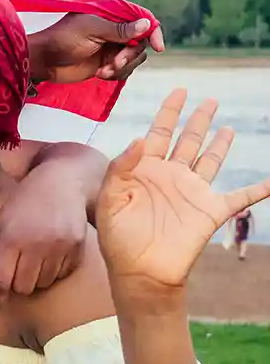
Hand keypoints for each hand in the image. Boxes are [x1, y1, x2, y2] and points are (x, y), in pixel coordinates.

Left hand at [0, 165, 88, 311]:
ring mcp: (60, 247)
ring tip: (35, 255)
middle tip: (17, 266)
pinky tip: (52, 251)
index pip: (1, 281)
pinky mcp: (78, 248)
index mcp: (10, 239)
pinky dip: (54, 270)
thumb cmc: (23, 207)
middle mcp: (36, 244)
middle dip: (17, 283)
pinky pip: (62, 275)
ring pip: (44, 284)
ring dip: (36, 277)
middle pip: (23, 288)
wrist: (61, 184)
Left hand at [29, 12, 163, 83]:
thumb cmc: (62, 40)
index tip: (158, 47)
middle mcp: (115, 30)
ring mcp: (111, 48)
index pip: (142, 19)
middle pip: (141, 42)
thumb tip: (147, 25)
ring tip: (103, 71)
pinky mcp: (106, 64)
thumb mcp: (91, 31)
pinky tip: (100, 75)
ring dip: (122, 67)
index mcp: (111, 15)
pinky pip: (124, 70)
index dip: (153, 32)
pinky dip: (116, 74)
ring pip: (135, 58)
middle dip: (130, 55)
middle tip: (114, 63)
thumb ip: (119, 30)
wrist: (43, 62)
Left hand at [97, 89, 269, 292]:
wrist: (140, 272)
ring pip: (211, 160)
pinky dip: (260, 188)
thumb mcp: (109, 201)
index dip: (169, 112)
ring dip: (220, 144)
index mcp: (145, 171)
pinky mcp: (211, 210)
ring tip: (226, 126)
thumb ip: (119, 168)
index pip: (159, 133)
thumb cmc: (119, 239)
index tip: (179, 90)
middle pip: (188, 141)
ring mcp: (193, 192)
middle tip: (209, 100)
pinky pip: (241, 197)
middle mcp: (171, 177)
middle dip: (197, 120)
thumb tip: (139, 138)